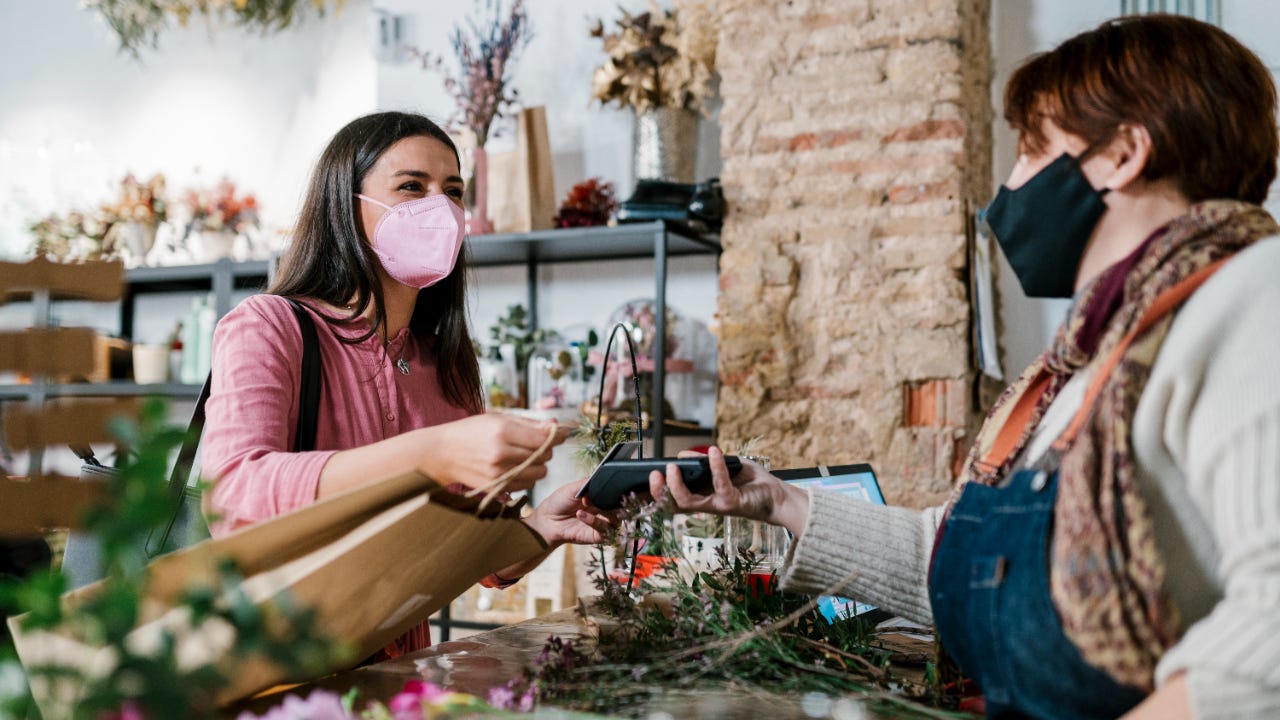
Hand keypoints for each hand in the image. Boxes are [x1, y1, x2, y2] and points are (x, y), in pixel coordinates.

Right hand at [420, 413, 569, 492]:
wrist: (442, 453)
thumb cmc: (470, 432)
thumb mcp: (498, 418)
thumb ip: (529, 423)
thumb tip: (556, 425)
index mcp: (503, 431)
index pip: (544, 438)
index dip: (557, 435)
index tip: (560, 433)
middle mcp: (502, 454)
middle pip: (544, 457)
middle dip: (546, 450)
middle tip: (536, 444)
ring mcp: (498, 473)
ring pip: (538, 474)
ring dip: (538, 466)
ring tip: (525, 457)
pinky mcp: (495, 487)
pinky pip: (526, 486)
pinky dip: (526, 478)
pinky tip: (516, 469)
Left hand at [524, 480, 614, 545]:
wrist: (546, 520)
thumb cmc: (558, 503)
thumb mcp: (572, 488)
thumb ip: (588, 483)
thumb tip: (601, 477)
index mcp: (600, 497)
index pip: (617, 494)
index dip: (618, 491)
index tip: (611, 486)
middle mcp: (603, 510)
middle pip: (621, 507)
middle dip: (615, 502)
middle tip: (604, 495)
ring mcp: (601, 523)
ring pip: (616, 519)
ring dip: (604, 511)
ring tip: (587, 503)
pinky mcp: (597, 536)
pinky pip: (604, 530)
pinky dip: (594, 521)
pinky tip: (581, 515)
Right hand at [648, 446, 809, 535]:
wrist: (776, 496)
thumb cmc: (749, 482)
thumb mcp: (723, 466)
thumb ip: (703, 461)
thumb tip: (682, 454)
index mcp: (700, 495)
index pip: (671, 498)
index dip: (654, 494)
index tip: (639, 482)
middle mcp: (705, 504)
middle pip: (673, 504)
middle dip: (659, 492)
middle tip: (653, 475)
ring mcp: (717, 505)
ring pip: (689, 502)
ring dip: (678, 485)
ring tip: (673, 466)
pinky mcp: (733, 503)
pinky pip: (720, 484)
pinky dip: (715, 466)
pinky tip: (714, 451)